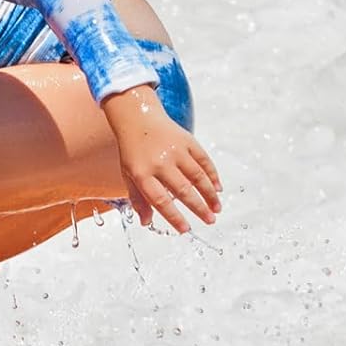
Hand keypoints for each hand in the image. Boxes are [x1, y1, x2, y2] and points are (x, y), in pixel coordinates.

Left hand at [102, 86, 221, 233]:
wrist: (138, 117)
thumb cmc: (133, 150)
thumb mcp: (128, 174)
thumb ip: (138, 198)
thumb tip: (146, 222)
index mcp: (141, 173)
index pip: (160, 200)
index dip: (174, 217)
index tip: (185, 229)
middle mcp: (159, 162)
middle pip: (183, 190)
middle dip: (199, 208)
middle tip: (210, 220)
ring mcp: (175, 150)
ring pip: (197, 176)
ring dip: (210, 194)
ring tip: (216, 208)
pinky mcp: (187, 141)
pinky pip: (204, 161)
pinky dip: (212, 175)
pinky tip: (218, 188)